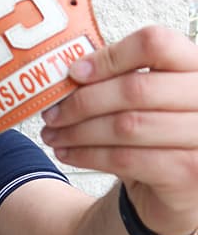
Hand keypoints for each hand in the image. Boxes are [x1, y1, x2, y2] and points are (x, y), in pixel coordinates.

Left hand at [40, 25, 197, 234]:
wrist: (175, 190)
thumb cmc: (155, 137)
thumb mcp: (143, 101)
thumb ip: (116, 81)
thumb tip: (68, 74)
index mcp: (195, 66)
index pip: (156, 43)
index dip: (109, 57)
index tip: (74, 72)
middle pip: (136, 88)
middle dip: (83, 102)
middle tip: (52, 113)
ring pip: (126, 126)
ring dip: (78, 132)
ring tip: (52, 135)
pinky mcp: (188, 172)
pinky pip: (125, 158)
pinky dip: (87, 155)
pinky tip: (67, 153)